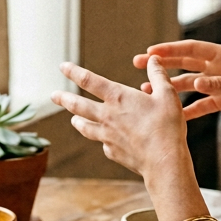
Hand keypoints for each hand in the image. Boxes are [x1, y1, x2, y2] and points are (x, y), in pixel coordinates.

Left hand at [51, 57, 192, 184]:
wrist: (162, 160)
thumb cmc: (166, 126)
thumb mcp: (167, 95)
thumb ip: (158, 76)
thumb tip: (153, 59)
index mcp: (117, 97)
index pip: (89, 80)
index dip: (73, 72)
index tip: (62, 66)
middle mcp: (107, 116)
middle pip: (78, 105)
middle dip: (63, 98)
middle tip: (53, 95)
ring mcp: (106, 136)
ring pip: (84, 127)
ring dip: (78, 121)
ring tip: (73, 119)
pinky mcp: (112, 152)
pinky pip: (103, 144)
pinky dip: (103, 140)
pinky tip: (105, 141)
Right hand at [134, 41, 220, 131]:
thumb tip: (196, 83)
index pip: (192, 49)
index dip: (170, 50)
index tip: (150, 52)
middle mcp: (220, 67)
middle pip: (186, 63)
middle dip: (163, 64)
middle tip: (139, 65)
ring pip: (190, 85)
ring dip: (171, 88)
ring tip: (150, 92)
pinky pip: (203, 104)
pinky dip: (189, 109)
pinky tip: (175, 115)